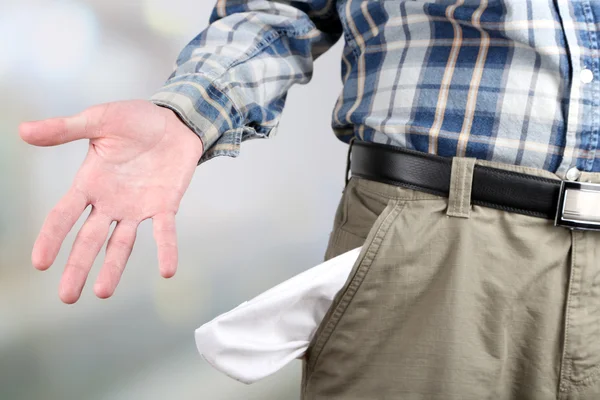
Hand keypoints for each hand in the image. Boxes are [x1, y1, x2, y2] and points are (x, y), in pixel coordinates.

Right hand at [20, 100, 203, 303]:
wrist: (175, 121)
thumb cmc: (135, 120)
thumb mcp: (99, 120)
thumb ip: (65, 129)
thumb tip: (23, 131)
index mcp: (89, 183)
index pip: (64, 215)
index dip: (51, 238)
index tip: (40, 263)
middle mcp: (110, 202)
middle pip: (89, 240)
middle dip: (77, 267)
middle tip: (67, 297)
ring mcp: (137, 208)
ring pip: (121, 244)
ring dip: (113, 267)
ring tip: (103, 292)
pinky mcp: (165, 206)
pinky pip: (164, 232)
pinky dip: (166, 250)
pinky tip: (167, 271)